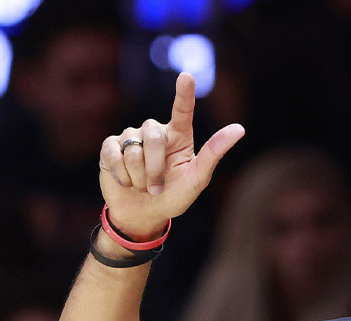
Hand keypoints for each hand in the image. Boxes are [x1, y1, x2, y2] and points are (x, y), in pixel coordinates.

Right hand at [98, 72, 244, 237]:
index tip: (187, 76)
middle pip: (153, 138)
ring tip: (142, 186)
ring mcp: (131, 138)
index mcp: (178, 137)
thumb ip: (214, 153)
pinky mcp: (110, 147)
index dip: (184, 93)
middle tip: (156, 188)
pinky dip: (121, 176)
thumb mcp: (197, 179)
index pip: (182, 111)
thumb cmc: (174, 195)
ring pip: (133, 150)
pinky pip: (113, 155)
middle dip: (154, 169)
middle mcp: (155, 132)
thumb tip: (239, 128)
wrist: (144, 214)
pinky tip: (125, 181)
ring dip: (139, 177)